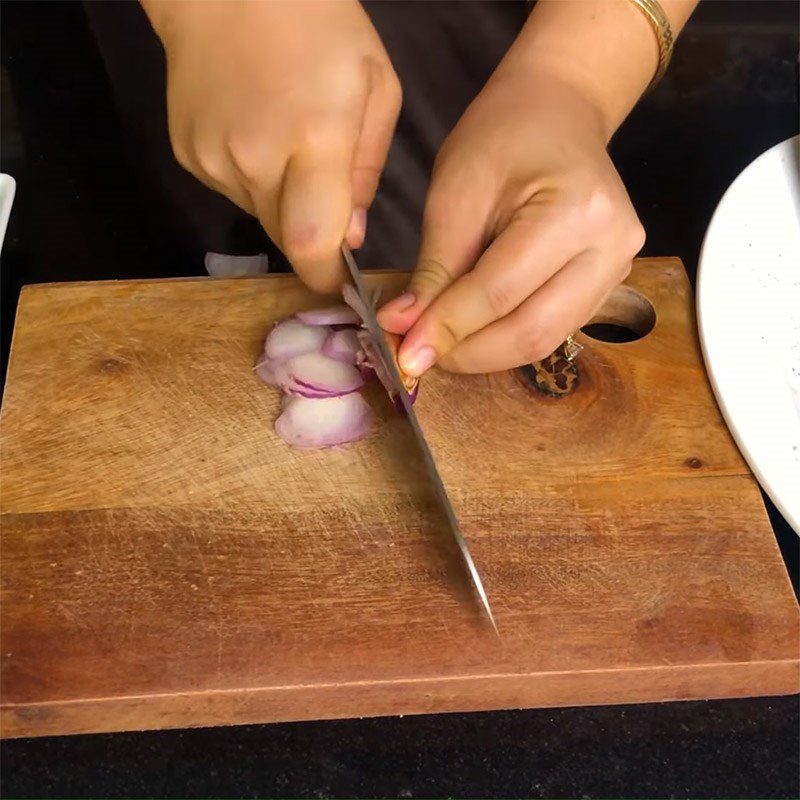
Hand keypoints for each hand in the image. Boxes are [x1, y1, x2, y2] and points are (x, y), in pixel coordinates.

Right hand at [144, 0, 400, 292]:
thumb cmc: (321, 25)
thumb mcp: (375, 88)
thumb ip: (367, 170)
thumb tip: (350, 237)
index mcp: (313, 138)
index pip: (312, 242)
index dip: (325, 275)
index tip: (339, 282)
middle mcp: (256, 158)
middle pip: (286, 238)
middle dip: (311, 237)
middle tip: (323, 198)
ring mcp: (215, 159)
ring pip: (260, 216)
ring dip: (282, 202)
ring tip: (287, 145)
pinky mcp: (189, 155)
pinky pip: (232, 192)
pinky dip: (253, 180)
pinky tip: (256, 134)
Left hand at [378, 70, 644, 374]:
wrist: (557, 111)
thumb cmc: (501, 138)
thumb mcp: (454, 195)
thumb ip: (433, 271)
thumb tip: (403, 331)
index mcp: (575, 210)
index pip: (499, 292)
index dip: (446, 329)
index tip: (403, 353)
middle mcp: (611, 247)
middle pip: (531, 331)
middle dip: (468, 353)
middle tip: (419, 354)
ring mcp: (619, 269)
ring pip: (545, 340)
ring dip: (486, 354)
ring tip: (441, 343)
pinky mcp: (608, 284)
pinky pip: (554, 330)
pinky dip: (507, 340)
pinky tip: (473, 330)